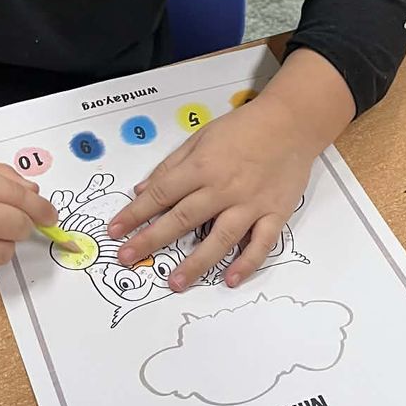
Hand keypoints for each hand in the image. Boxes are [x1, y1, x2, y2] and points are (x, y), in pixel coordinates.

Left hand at [107, 96, 316, 291]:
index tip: (115, 231)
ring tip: (174, 282)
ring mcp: (250, 203)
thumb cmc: (244, 127)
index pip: (161, 194)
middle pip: (182, 219)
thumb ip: (171, 165)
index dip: (135, 213)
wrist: (291, 122)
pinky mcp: (275, 213)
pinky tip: (230, 279)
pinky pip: (261, 243)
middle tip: (126, 259)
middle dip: (151, 240)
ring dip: (196, 262)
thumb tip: (142, 190)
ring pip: (220, 238)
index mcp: (202, 166)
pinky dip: (246, 263)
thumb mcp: (201, 137)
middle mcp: (223, 187)